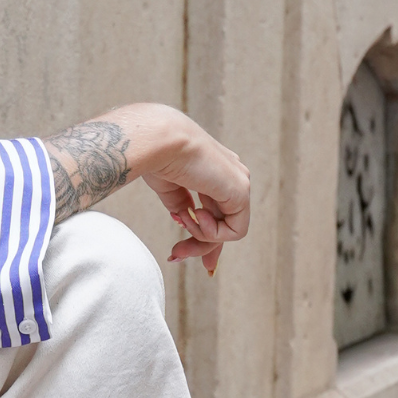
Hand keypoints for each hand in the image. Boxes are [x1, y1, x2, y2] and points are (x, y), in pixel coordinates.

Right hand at [44, 103, 249, 274]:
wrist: (158, 141)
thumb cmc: (156, 156)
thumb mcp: (169, 186)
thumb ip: (181, 205)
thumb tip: (185, 221)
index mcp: (214, 171)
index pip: (219, 211)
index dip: (205, 236)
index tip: (181, 254)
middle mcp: (230, 175)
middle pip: (222, 224)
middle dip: (200, 246)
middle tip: (174, 256)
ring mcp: (239, 182)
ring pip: (228, 230)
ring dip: (200, 236)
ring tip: (183, 219)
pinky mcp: (241, 191)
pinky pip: (234, 231)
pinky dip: (211, 233)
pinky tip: (195, 215)